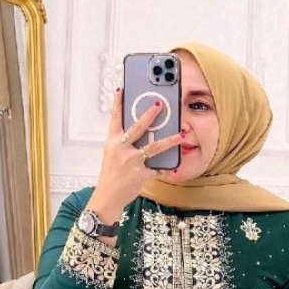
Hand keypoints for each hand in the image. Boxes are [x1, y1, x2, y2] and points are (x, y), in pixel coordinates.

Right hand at [87, 88, 183, 225]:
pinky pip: (157, 168)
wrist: (107, 198)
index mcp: (112, 143)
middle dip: (149, 115)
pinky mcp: (141, 174)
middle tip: (159, 104)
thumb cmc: (110, 176)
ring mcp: (131, 162)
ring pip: (154, 147)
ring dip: (169, 140)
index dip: (118, 104)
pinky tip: (175, 166)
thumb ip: (124, 143)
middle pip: (137, 128)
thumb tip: (142, 132)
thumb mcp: (112, 156)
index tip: (121, 90)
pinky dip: (166, 168)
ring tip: (181, 134)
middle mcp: (121, 150)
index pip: (115, 120)